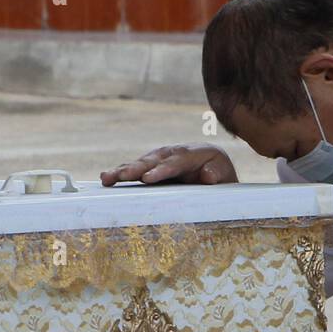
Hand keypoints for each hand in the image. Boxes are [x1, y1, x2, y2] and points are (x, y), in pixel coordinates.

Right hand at [100, 144, 237, 186]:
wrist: (218, 172)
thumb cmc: (223, 179)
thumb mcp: (226, 178)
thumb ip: (218, 175)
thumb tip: (208, 176)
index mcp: (195, 154)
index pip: (176, 162)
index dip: (161, 170)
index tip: (148, 178)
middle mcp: (176, 152)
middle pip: (154, 160)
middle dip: (136, 168)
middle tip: (121, 176)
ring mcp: (163, 158)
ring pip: (141, 162)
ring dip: (123, 170)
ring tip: (106, 178)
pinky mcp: (154, 165)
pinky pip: (137, 168)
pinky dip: (122, 172)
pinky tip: (106, 178)